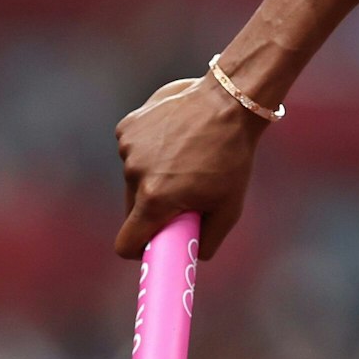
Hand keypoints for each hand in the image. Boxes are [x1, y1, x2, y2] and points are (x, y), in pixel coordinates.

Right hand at [113, 74, 269, 259]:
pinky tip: (175, 137)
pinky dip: (150, 150)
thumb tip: (191, 256)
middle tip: (185, 195)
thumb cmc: (233, 156)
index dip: (137, 249)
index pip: (126, 242)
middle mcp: (134, 174)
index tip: (151, 246)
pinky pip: (133, 151)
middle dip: (154, 209)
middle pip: (133, 209)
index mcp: (156, 197)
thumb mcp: (230, 207)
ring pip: (134, 178)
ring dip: (154, 176)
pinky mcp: (127, 127)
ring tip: (187, 158)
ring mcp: (128, 148)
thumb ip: (207, 239)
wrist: (228, 102)